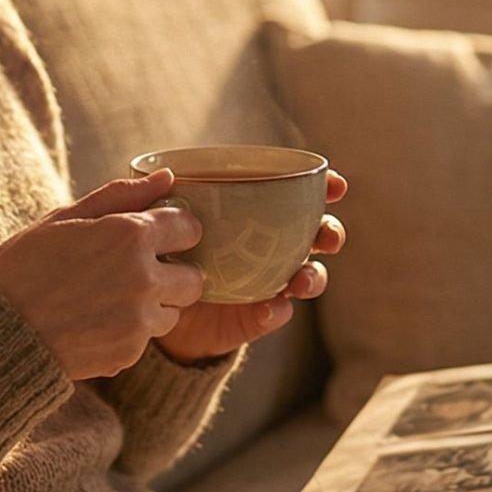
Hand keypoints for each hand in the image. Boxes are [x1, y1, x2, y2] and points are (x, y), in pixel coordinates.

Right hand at [0, 170, 205, 380]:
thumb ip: (122, 196)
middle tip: (135, 273)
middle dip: (173, 273)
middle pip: (194, 278)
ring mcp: (138, 320)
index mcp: (130, 235)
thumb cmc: (22, 265)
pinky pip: (146, 340)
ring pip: (173, 312)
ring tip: (107, 300)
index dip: (174, 230)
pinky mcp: (129, 353)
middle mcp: (143, 278)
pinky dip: (128, 332)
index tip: (157, 236)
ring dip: (153, 305)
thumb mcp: (65, 219)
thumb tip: (167, 177)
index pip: (189, 227)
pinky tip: (92, 324)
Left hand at [155, 171, 347, 363]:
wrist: (156, 309)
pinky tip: (270, 307)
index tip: (336, 184)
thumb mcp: (159, 222)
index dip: (326, 189)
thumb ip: (160, 196)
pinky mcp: (256, 316)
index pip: (301, 198)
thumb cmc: (162, 252)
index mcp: (259, 216)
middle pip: (318, 236)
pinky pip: (277, 314)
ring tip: (298, 281)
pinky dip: (278, 311)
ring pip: (308, 277)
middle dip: (330, 233)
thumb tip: (166, 175)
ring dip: (312, 277)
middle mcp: (274, 247)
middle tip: (326, 237)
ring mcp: (269, 283)